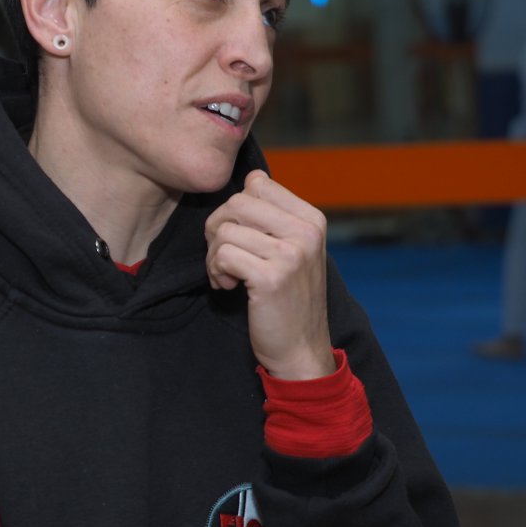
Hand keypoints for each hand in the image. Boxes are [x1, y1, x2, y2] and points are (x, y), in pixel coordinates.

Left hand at [205, 170, 333, 379]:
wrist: (301, 349)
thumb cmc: (287, 298)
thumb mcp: (292, 250)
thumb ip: (274, 215)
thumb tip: (251, 176)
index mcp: (312, 219)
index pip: (257, 184)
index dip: (236, 209)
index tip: (240, 237)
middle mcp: (306, 232)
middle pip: (236, 203)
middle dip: (217, 229)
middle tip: (223, 256)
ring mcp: (291, 254)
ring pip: (225, 230)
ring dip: (214, 255)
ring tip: (227, 276)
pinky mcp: (271, 278)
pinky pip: (223, 255)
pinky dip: (216, 271)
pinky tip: (228, 287)